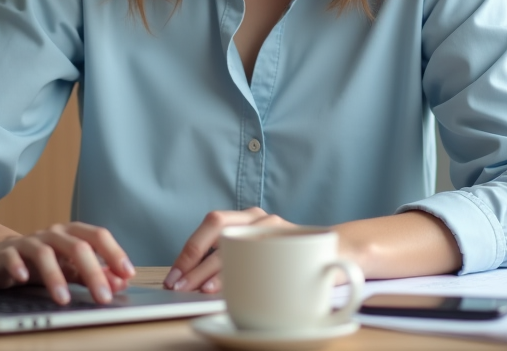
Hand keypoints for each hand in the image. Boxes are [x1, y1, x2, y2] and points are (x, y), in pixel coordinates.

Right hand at [0, 221, 135, 304]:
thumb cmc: (40, 263)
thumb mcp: (69, 268)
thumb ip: (93, 274)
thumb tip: (120, 283)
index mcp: (72, 234)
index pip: (98, 236)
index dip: (114, 253)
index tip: (127, 273)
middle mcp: (53, 234)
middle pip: (76, 246)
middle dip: (93, 271)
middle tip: (103, 297)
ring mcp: (28, 241)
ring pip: (44, 252)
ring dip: (55, 276)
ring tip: (63, 299)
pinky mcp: (5, 253)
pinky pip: (12, 256)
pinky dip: (18, 267)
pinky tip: (24, 279)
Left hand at [164, 207, 292, 293]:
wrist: (332, 250)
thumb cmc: (286, 257)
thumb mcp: (256, 252)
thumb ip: (232, 259)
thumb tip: (193, 281)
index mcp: (246, 218)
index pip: (211, 224)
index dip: (188, 251)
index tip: (173, 277)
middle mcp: (258, 217)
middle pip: (217, 225)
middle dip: (194, 259)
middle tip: (179, 285)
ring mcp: (276, 227)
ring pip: (237, 241)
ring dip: (214, 269)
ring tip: (199, 289)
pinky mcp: (292, 242)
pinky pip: (263, 255)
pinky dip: (244, 272)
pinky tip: (235, 287)